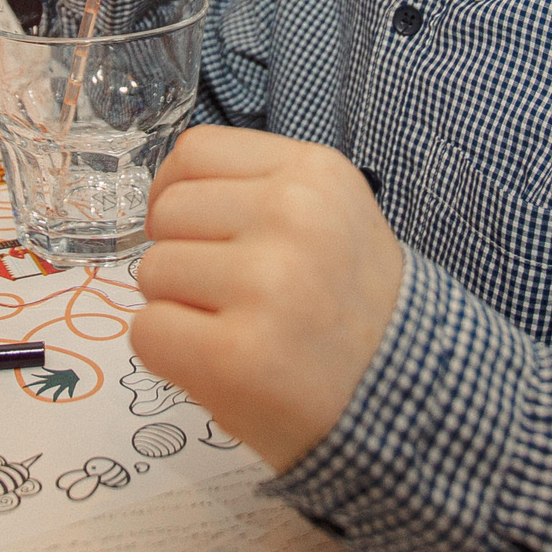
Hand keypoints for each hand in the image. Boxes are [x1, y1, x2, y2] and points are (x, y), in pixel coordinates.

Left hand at [132, 126, 406, 470]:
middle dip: (180, 254)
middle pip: (168, 210)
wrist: (404, 400)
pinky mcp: (235, 355)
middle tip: (225, 294)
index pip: (196, 151)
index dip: (175, 192)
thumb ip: (258, 191)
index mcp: (315, 174)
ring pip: (152, 270)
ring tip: (233, 329)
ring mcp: (264, 285)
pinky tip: (220, 364)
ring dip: (176, 305)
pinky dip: (169, 353)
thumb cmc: (350, 310)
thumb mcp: (331, 217)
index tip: (190, 229)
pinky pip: (147, 332)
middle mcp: (292, 216)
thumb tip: (164, 200)